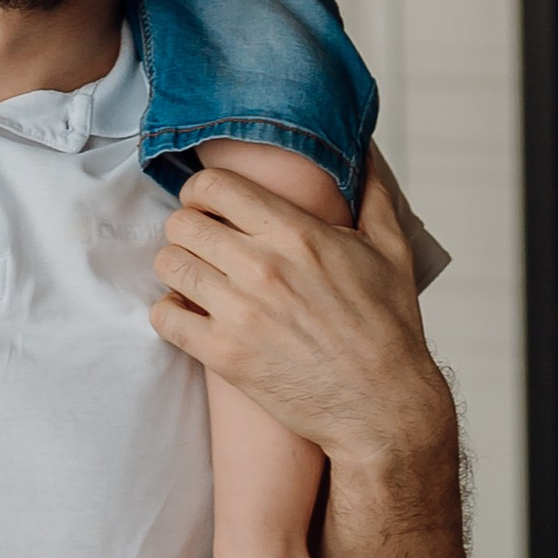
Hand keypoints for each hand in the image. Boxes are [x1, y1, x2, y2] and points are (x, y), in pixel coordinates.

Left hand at [150, 158, 436, 473]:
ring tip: (196, 277)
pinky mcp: (226, 356)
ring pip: (168, 265)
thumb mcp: (392, 251)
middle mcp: (263, 267)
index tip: (209, 205)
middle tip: (202, 244)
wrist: (384, 407)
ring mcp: (240, 313)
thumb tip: (366, 149)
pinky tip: (190, 314)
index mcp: (298, 234)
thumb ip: (375, 193)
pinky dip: (169, 313)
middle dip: (187, 229)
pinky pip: (164, 318)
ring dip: (177, 268)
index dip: (202, 191)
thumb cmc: (391, 329)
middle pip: (181, 223)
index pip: (214, 186)